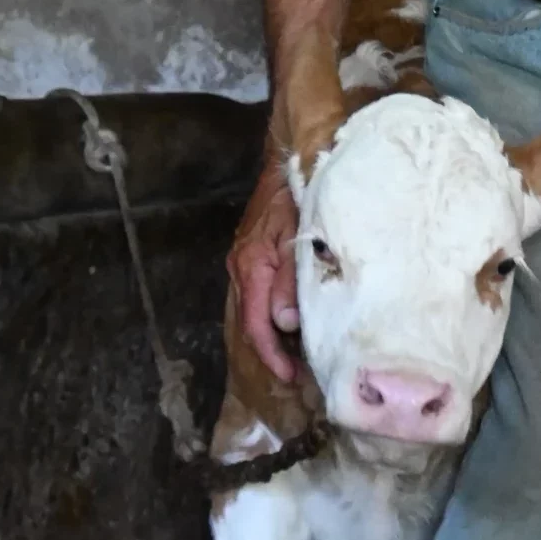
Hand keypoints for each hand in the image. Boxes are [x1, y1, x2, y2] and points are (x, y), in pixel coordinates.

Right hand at [227, 165, 301, 381]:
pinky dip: (270, 316)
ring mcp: (242, 264)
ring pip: (253, 311)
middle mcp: (240, 269)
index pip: (256, 324)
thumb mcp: (299, 238)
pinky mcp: (250, 258)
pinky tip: (289, 324)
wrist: (285, 164)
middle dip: (272, 351)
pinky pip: (257, 297)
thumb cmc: (297, 199)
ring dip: (272, 336)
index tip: (291, 375)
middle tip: (299, 373)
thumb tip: (285, 323)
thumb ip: (291, 281)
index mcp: (251, 267)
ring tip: (297, 356)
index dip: (272, 354)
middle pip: (251, 322)